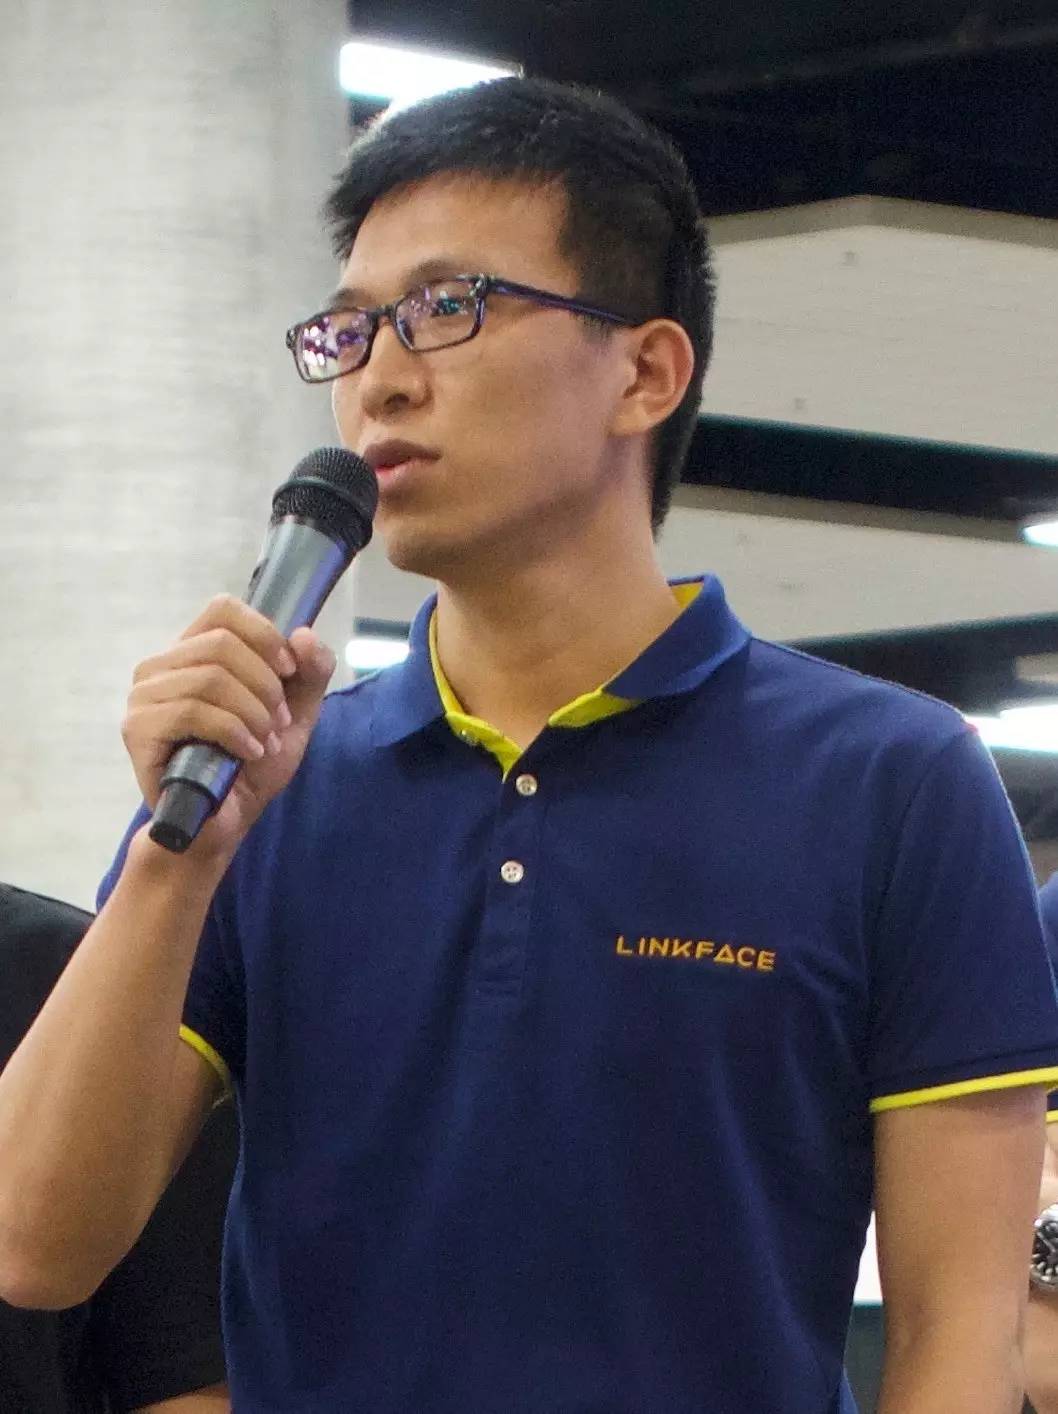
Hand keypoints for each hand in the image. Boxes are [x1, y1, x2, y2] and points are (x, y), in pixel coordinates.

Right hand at [121, 595, 335, 857]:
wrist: (222, 823)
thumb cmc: (250, 766)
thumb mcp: (294, 715)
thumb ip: (310, 673)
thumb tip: (304, 635)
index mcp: (194, 652)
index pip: (223, 609)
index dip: (264, 635)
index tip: (289, 671)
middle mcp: (161, 666)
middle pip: (222, 644)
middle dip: (265, 685)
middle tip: (277, 722)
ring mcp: (144, 696)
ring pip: (210, 678)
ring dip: (253, 713)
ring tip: (264, 742)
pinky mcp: (138, 728)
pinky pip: (192, 711)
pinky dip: (233, 731)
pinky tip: (248, 753)